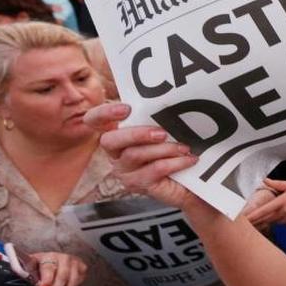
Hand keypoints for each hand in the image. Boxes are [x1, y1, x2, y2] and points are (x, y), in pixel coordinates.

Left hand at [30, 252, 87, 285]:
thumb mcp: (30, 267)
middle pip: (62, 277)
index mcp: (49, 256)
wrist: (52, 263)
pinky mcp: (82, 270)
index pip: (49, 269)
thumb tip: (32, 282)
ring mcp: (75, 263)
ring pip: (73, 284)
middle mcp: (64, 258)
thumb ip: (28, 273)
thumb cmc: (40, 267)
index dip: (46, 281)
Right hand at [84, 103, 200, 210]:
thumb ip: (158, 119)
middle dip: (136, 134)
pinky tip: (189, 159)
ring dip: (164, 149)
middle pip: (110, 140)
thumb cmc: (174, 152)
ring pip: (134, 154)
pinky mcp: (138, 185)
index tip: (127, 108)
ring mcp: (123, 171)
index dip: (105, 113)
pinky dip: (175, 162)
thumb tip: (168, 101)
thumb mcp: (165, 132)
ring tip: (184, 147)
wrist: (190, 183)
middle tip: (162, 133)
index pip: (95, 120)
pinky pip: (154, 169)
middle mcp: (115, 153)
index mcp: (117, 134)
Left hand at [244, 180, 285, 229]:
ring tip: (273, 214)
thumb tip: (265, 180)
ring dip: (272, 219)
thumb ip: (278, 184)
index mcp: (283, 202)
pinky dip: (285, 220)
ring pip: (276, 221)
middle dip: (256, 222)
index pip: (263, 211)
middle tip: (245, 224)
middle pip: (267, 219)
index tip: (243, 219)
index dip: (252, 216)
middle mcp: (285, 212)